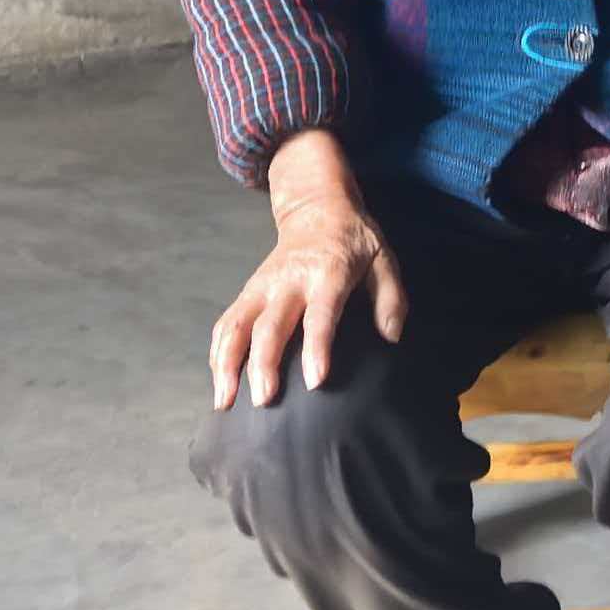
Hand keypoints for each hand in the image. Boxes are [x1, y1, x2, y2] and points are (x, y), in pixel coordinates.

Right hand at [209, 132, 406, 405]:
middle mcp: (289, 281)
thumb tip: (392, 336)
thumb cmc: (355, 239)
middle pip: (269, 325)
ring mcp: (263, 286)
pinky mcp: (248, 291)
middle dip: (263, 364)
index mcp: (328, 273)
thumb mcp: (384, 258)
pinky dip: (217, 352)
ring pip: (236, 325)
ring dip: (226, 363)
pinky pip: (227, 323)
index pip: (320, 315)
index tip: (315, 381)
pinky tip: (218, 381)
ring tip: (224, 401)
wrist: (316, 208)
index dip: (317, 348)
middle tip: (264, 400)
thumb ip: (391, 298)